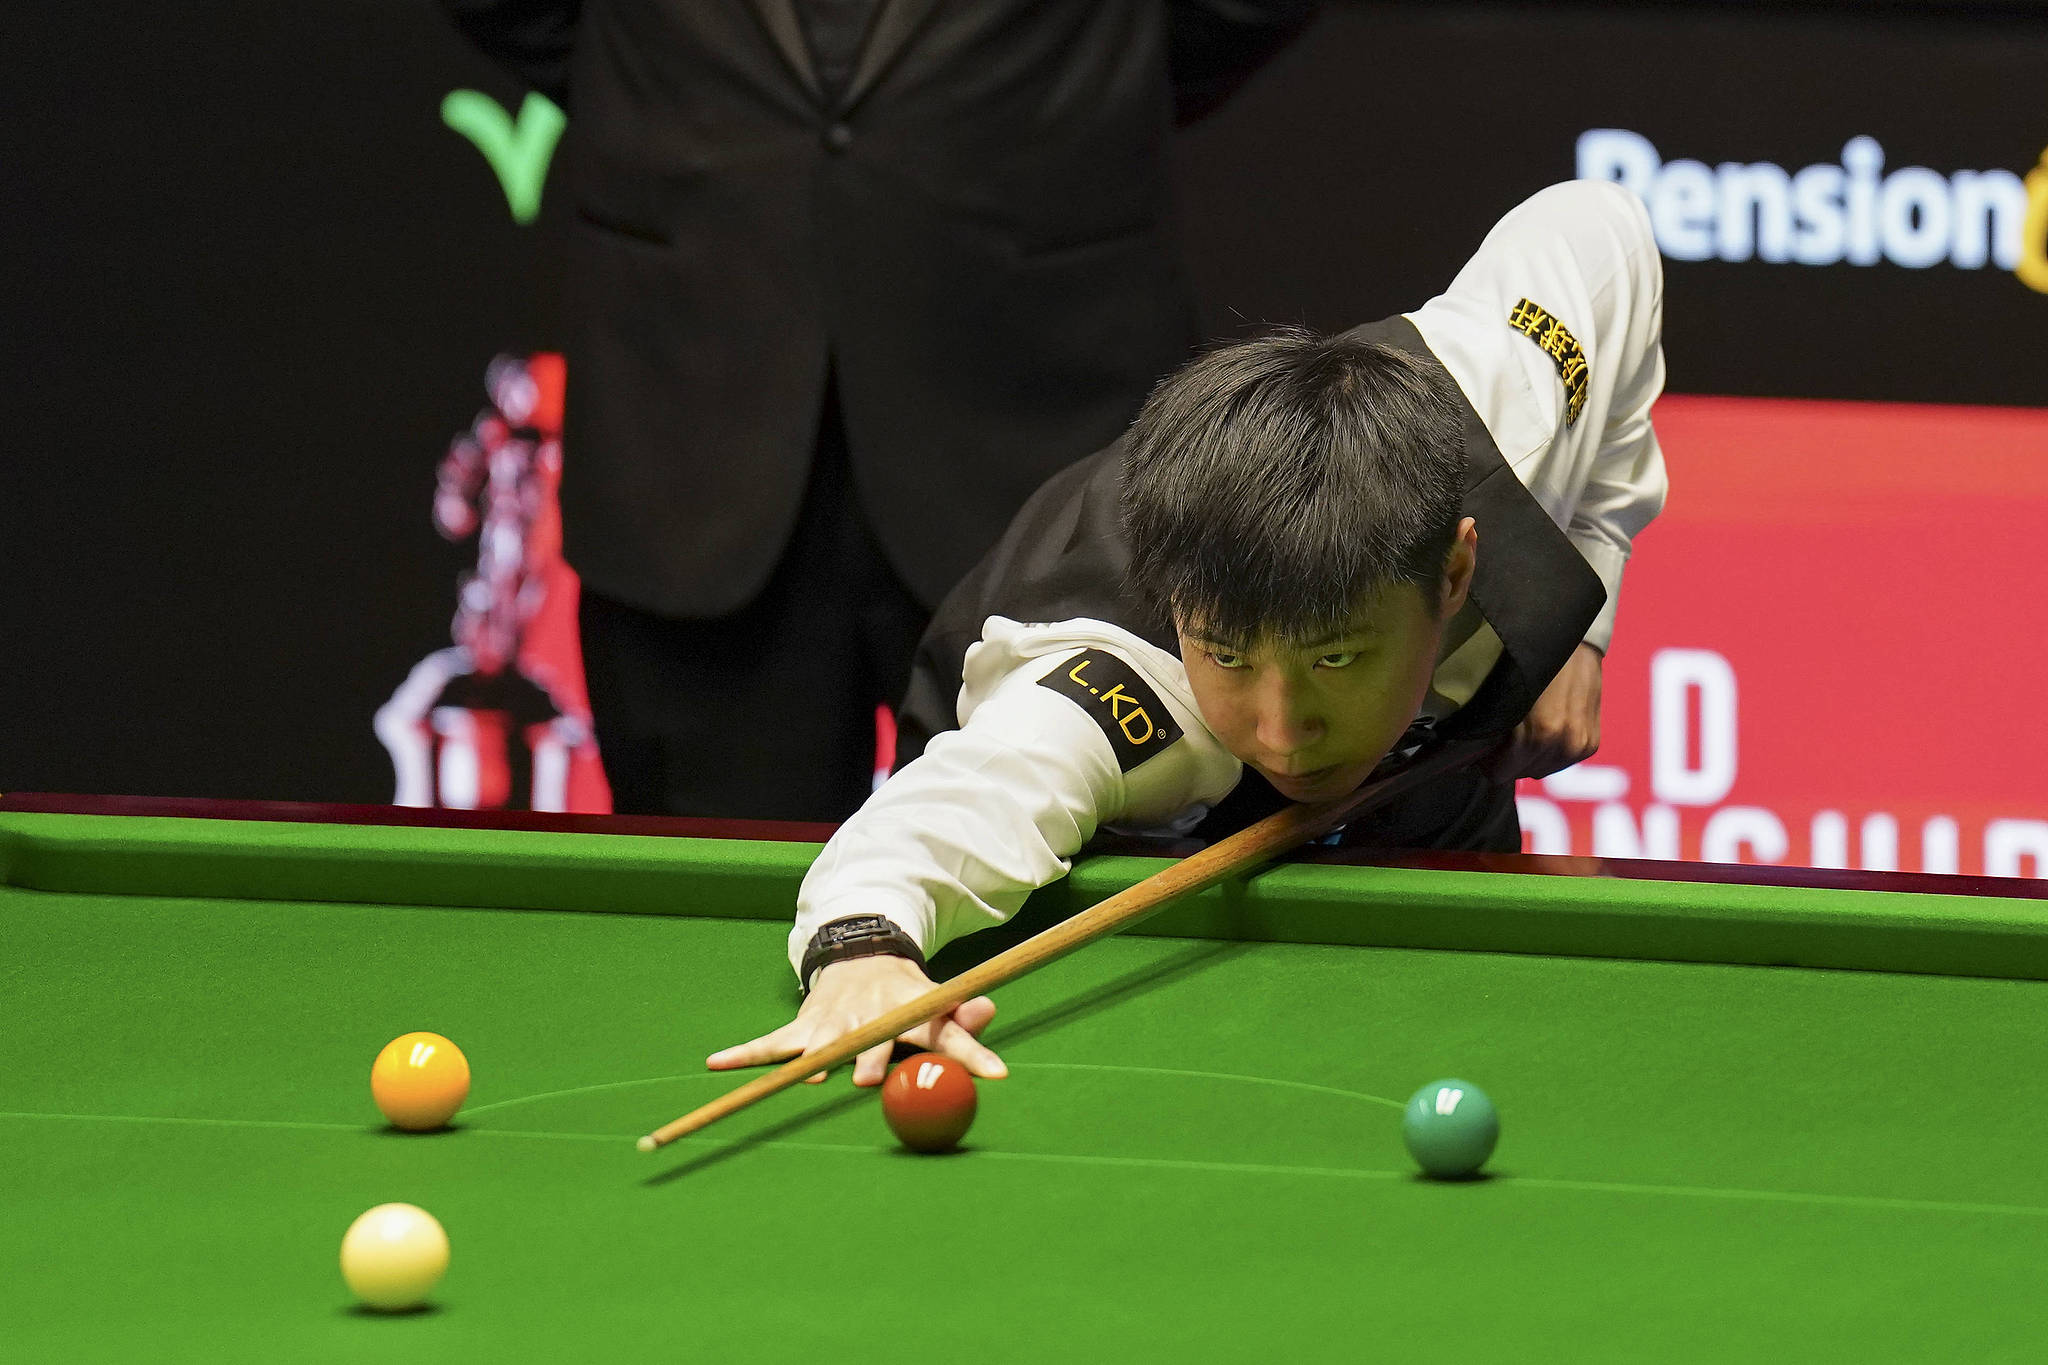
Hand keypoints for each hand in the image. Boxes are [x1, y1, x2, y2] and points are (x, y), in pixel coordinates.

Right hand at [706, 954, 1007, 1086]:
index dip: (972, 1053)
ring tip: (812, 1077)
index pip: (947, 1034)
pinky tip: (717, 1064)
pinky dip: (744, 1055)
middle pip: (872, 1043)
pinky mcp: (803, 1026)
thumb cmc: (904, 996)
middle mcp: (871, 1020)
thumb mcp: (938, 1001)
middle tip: (867, 1081)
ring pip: (821, 1045)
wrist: (860, 958)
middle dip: (870, 1060)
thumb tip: (990, 1011)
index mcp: (912, 1014)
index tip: (996, 1072)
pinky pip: (770, 1044)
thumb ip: (964, 1018)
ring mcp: (832, 1024)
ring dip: (814, 1061)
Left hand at [1489, 641, 1603, 780]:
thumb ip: (1487, 725)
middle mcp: (1564, 743)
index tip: (1480, 747)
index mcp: (1540, 733)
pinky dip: (1548, 752)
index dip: (1486, 761)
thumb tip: (1467, 753)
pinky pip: (1560, 763)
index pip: (1500, 773)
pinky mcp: (1591, 744)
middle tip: (1500, 736)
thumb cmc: (1531, 662)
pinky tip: (1543, 730)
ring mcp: (1580, 745)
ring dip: (1528, 757)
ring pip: (1540, 770)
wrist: (1576, 643)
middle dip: (1507, 758)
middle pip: (1520, 773)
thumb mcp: (1503, 691)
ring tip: (1522, 731)